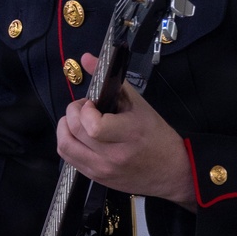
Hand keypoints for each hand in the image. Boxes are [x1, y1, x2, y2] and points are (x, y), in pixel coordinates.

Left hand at [56, 54, 195, 209]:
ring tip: (78, 121)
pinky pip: (69, 158)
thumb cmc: (157, 136)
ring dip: (65, 127)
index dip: (85, 110)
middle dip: (72, 112)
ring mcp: (102, 169)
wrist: (171, 171)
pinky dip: (69, 142)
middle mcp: (113, 155)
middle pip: (74, 132)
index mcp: (129, 134)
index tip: (92, 104)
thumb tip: (86, 58)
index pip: (93, 126)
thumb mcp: (139, 104)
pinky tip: (80, 136)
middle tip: (85, 108)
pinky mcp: (96, 178)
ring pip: (65, 146)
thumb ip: (111, 80)